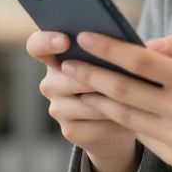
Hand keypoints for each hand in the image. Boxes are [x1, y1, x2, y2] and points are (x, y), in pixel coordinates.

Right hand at [26, 30, 139, 171]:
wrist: (122, 118)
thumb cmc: (119, 77)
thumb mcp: (114, 59)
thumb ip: (113, 49)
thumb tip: (133, 44)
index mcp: (56, 57)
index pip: (36, 46)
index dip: (46, 41)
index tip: (65, 40)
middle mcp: (50, 83)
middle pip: (64, 79)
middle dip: (93, 77)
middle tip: (118, 76)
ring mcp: (58, 109)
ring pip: (85, 104)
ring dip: (111, 101)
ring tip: (134, 97)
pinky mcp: (70, 131)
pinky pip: (95, 125)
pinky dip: (116, 120)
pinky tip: (132, 116)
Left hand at [62, 31, 171, 171]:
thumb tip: (149, 45)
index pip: (141, 62)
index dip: (109, 48)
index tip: (86, 36)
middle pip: (123, 89)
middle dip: (90, 74)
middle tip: (67, 62)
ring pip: (124, 114)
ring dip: (96, 98)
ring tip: (76, 83)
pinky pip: (138, 133)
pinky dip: (118, 117)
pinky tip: (104, 104)